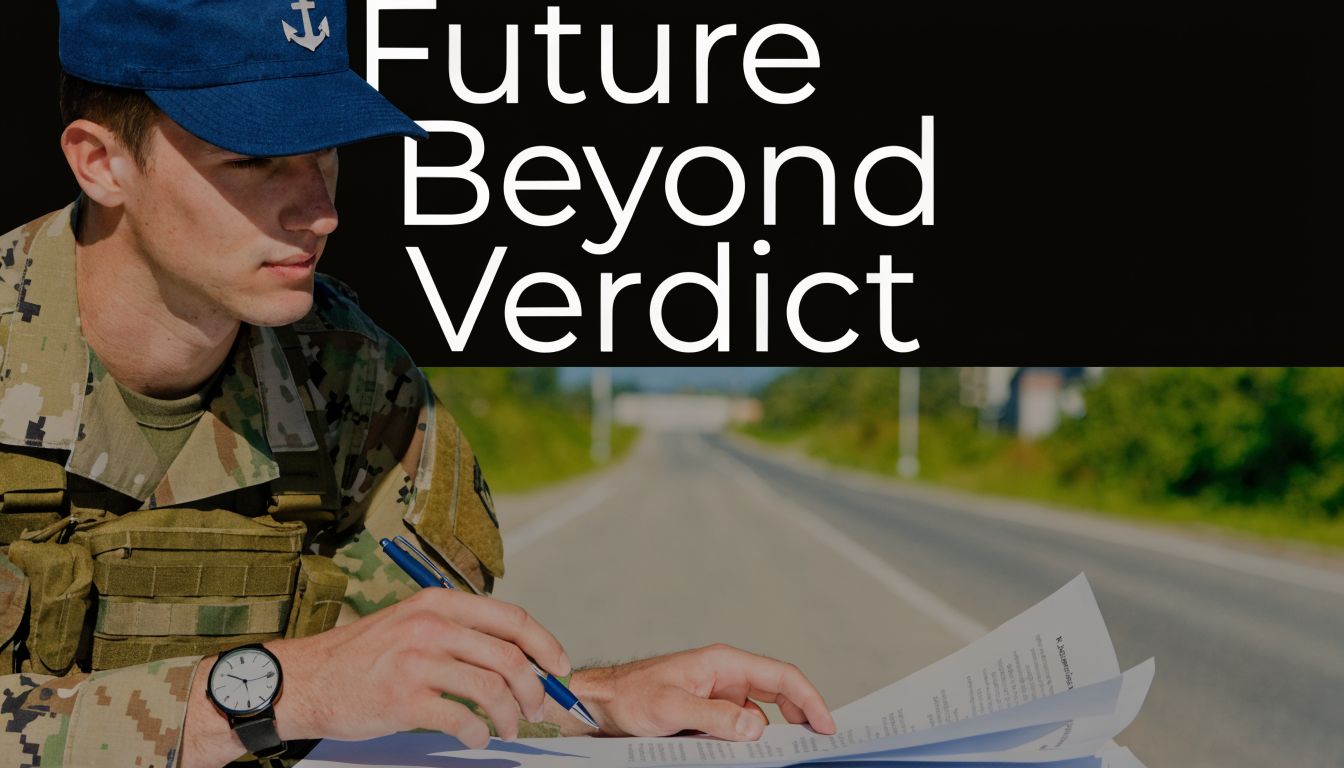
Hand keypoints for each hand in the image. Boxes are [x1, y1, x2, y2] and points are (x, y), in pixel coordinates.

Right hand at [182, 588, 571, 766]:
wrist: (306, 679)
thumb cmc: (363, 657)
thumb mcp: (411, 625)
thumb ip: (457, 633)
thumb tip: (514, 658)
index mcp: (438, 603)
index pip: (511, 617)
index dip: (545, 644)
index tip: (560, 668)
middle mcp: (430, 625)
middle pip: (509, 655)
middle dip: (534, 687)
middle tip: (538, 708)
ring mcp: (416, 661)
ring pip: (491, 688)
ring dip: (510, 715)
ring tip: (509, 729)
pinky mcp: (403, 698)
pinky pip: (461, 719)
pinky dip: (478, 734)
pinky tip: (476, 738)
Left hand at [567, 644, 834, 740]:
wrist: (601, 705)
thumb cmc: (630, 696)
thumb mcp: (672, 707)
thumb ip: (714, 717)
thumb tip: (755, 728)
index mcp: (723, 663)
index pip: (781, 676)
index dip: (809, 699)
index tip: (827, 726)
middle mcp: (726, 676)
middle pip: (778, 695)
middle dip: (798, 718)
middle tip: (814, 745)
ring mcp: (718, 696)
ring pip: (758, 718)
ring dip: (764, 737)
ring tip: (764, 751)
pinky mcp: (709, 714)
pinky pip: (737, 729)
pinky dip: (744, 744)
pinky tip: (738, 754)